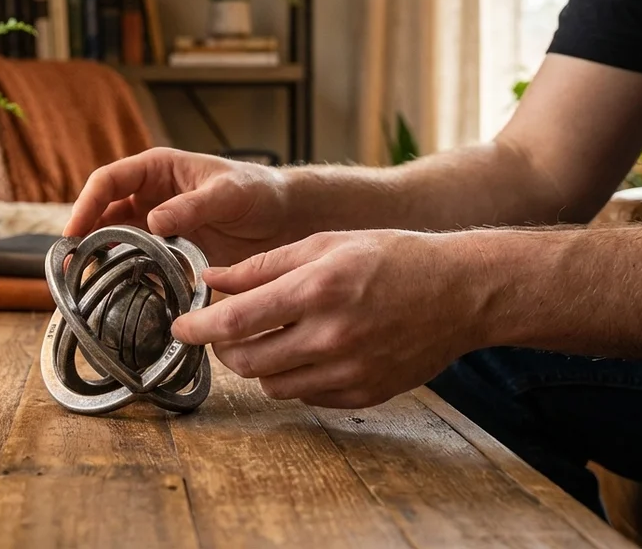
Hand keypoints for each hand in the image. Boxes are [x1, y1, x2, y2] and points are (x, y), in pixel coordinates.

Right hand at [65, 148, 294, 265]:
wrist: (285, 218)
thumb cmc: (258, 191)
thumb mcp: (229, 193)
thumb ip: (193, 205)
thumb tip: (152, 220)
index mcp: (157, 169)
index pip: (109, 181)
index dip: (86, 204)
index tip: (74, 231)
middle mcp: (149, 197)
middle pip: (102, 214)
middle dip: (82, 237)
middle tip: (67, 266)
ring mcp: (156, 227)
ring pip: (115, 241)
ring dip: (99, 261)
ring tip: (83, 286)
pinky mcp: (168, 254)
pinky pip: (138, 264)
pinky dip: (127, 278)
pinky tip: (119, 296)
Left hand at [174, 230, 490, 407]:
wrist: (461, 291)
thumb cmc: (394, 257)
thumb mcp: (325, 244)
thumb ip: (263, 266)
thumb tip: (212, 281)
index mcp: (318, 289)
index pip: (237, 321)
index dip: (198, 328)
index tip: (181, 327)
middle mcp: (332, 335)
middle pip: (247, 362)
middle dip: (223, 349)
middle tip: (222, 333)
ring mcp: (350, 370)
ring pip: (274, 385)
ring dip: (257, 366)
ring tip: (266, 339)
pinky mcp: (364, 393)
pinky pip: (307, 396)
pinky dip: (294, 378)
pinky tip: (304, 352)